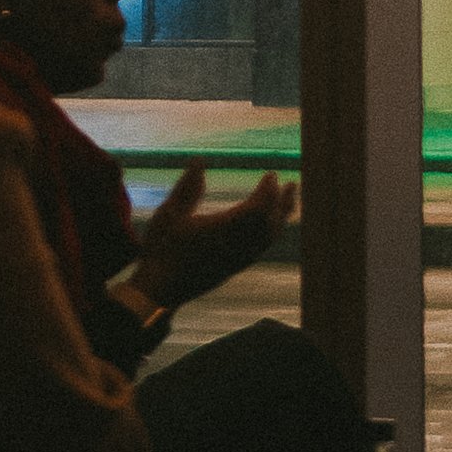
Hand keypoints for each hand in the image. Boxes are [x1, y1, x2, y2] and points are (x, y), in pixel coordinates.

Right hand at [130, 164, 297, 310]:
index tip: (271, 175)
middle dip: (282, 203)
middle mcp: (235, 247)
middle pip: (270, 224)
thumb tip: (199, 160)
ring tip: (286, 202)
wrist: (160, 291)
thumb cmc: (162, 250)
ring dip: (280, 217)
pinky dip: (271, 232)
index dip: (267, 191)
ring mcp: (237, 260)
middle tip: (291, 184)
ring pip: (268, 238)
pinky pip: (262, 248)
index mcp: (222, 231)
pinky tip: (268, 225)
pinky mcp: (234, 268)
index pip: (257, 209)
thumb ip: (187, 188)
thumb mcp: (169, 214)